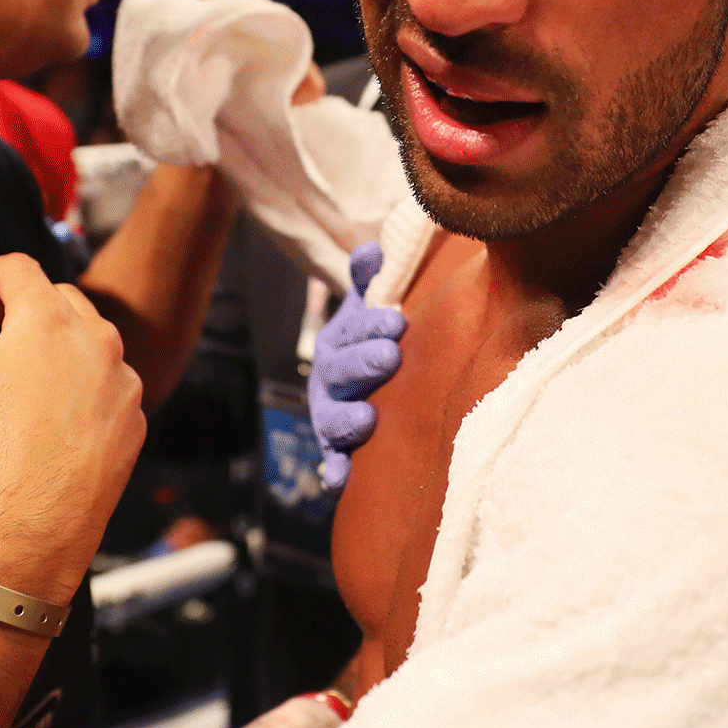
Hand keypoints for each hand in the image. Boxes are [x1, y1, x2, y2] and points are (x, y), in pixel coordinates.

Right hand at [0, 254, 144, 599]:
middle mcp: (95, 341)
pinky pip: (111, 381)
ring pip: (93, 338)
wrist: (33, 525)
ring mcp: (123, 379)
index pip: (20, 269)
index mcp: (45, 323)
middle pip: (60, 297)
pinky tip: (58, 405)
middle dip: (26, 300)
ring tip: (28, 363)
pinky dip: (86, 379)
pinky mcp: (135, 416)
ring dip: (61, 338)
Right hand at [308, 243, 405, 490]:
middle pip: (340, 373)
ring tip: (366, 418)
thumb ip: (370, 278)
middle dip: (363, 364)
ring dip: (347, 419)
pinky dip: (334, 468)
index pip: (351, 331)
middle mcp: (328, 378)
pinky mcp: (337, 448)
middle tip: (390, 357)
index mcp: (337, 340)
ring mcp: (330, 413)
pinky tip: (340, 479)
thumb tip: (374, 249)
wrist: (362, 378)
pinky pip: (332, 458)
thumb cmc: (373, 337)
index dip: (370, 325)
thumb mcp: (369, 303)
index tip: (398, 321)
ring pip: (331, 418)